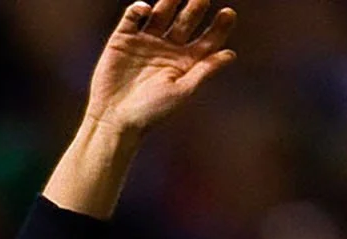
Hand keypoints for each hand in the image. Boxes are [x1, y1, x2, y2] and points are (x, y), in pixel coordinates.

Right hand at [86, 0, 237, 135]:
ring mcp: (146, 42)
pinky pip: (133, 17)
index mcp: (185, 64)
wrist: (115, 118)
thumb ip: (204, 70)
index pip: (207, 41)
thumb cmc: (152, 112)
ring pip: (161, 14)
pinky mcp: (123, 39)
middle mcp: (168, 50)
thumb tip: (231, 54)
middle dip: (196, 8)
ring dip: (170, 1)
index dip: (219, 27)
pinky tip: (146, 9)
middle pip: (186, 21)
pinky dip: (139, 9)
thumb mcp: (182, 91)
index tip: (229, 13)